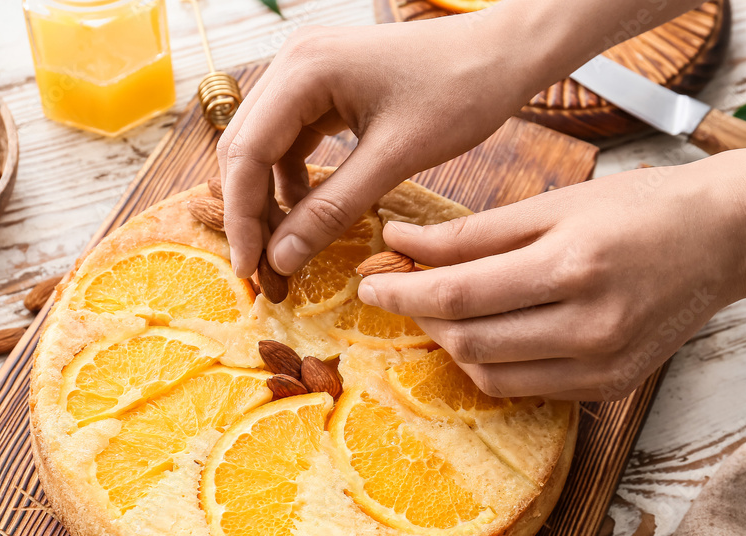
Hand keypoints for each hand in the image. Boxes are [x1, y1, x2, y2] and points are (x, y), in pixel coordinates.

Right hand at [216, 10, 546, 277]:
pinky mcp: (325, 85)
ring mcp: (307, 70)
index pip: (247, 153)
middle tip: (262, 268)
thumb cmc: (458, 94)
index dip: (243, 217)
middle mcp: (293, 62)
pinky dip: (295, 177)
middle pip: (246, 147)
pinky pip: (293, 137)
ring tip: (285, 247)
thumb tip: (281, 259)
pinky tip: (310, 210)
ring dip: (271, 196)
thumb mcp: (393, 159)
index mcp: (304, 70)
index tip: (249, 270)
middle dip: (251, 210)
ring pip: (266, 144)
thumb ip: (332, 209)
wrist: (501, 55)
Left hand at [357, 160, 745, 400]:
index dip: (404, 291)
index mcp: (573, 266)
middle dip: (422, 316)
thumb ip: (472, 233)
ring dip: (453, 344)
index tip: (370, 281)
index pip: (461, 293)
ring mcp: (604, 365)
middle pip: (470, 340)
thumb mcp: (555, 203)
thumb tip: (401, 241)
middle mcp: (591, 325)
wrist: (723, 238)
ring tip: (444, 309)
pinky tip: (489, 331)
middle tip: (402, 289)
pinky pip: (526, 388)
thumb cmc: (639, 207)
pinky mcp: (611, 386)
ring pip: (491, 375)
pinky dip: (493, 363)